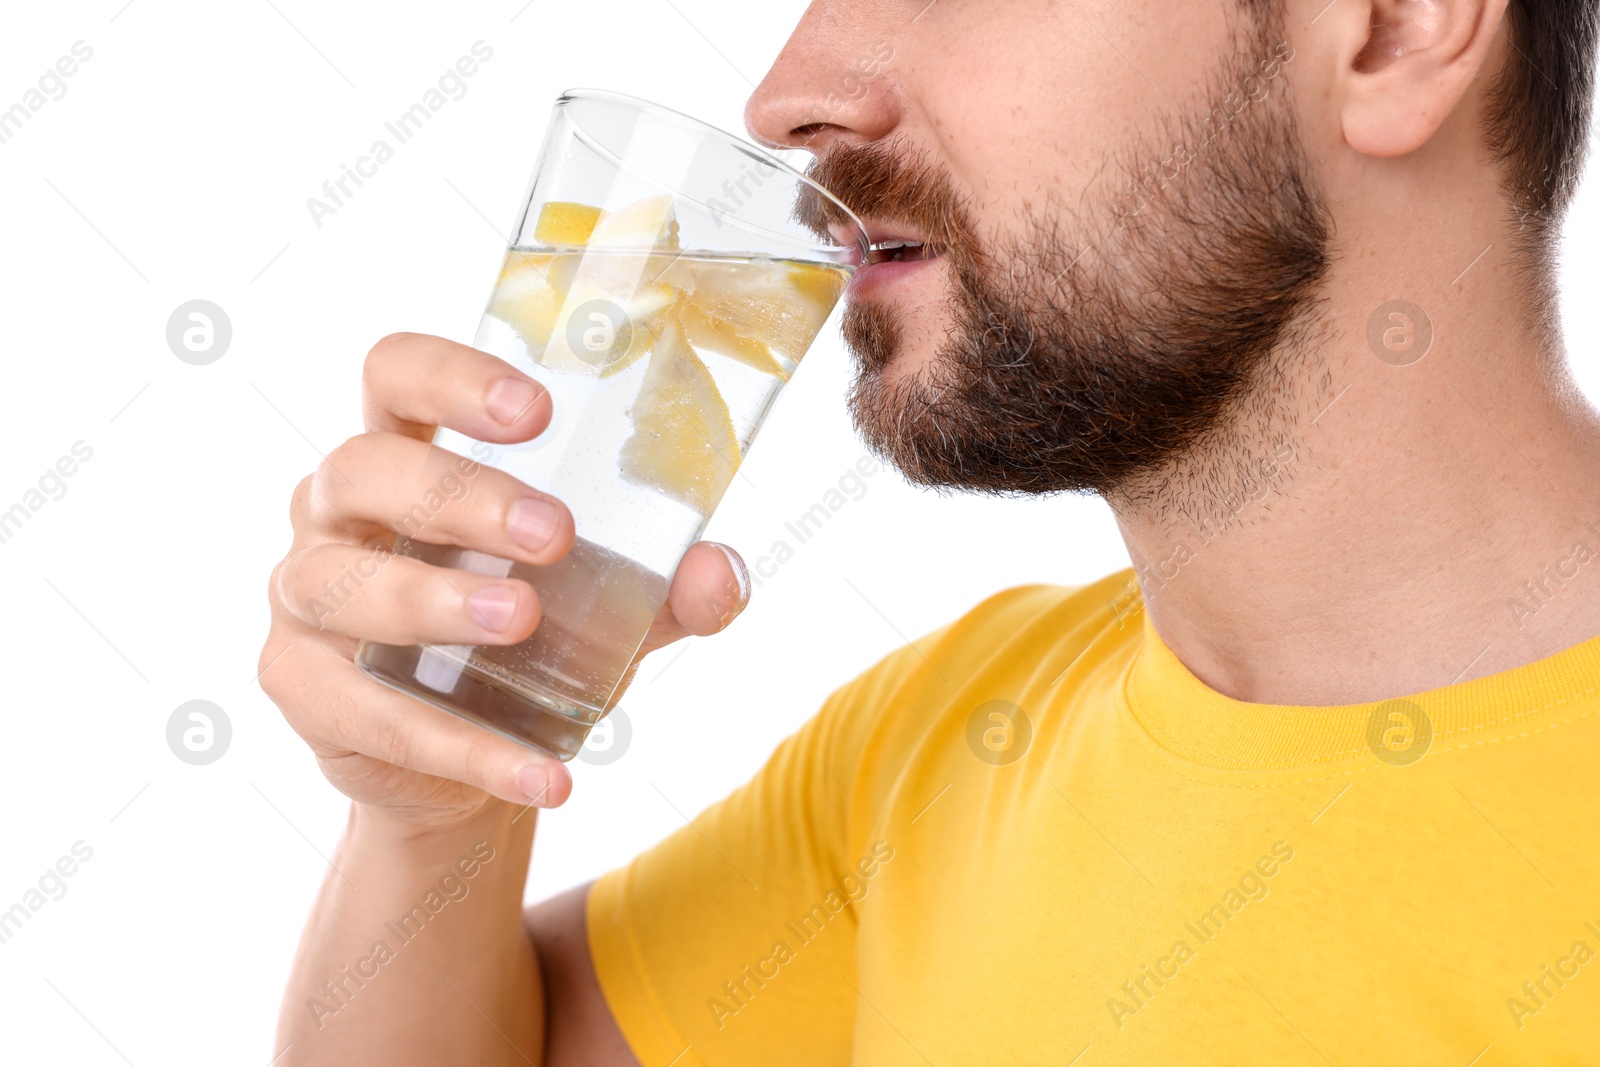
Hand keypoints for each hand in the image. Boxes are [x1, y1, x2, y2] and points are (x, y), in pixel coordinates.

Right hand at [258, 333, 749, 828]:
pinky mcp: (299, 686)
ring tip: (521, 621)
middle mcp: (337, 509)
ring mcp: (304, 595)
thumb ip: (665, 588)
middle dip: (460, 495)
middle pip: (366, 468)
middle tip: (555, 533)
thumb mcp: (606, 607)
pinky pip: (372, 715)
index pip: (398, 375)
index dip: (453, 376)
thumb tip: (718, 574)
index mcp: (407, 454)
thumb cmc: (530, 643)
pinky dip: (464, 748)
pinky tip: (543, 775)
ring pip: (343, 584)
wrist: (471, 766)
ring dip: (434, 601)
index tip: (540, 410)